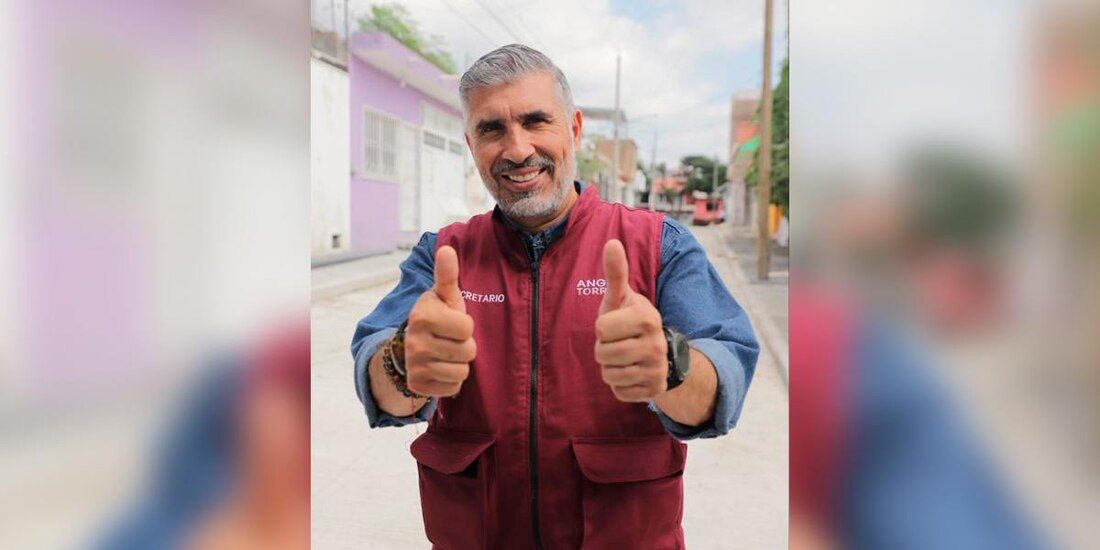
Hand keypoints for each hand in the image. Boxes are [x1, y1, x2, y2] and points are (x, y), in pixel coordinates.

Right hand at [404, 246, 476, 396]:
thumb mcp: (443, 296)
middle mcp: (415, 341)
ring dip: (459, 364)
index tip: (452, 322)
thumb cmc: (437, 318)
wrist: (409, 348)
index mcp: (423, 315)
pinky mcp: (417, 386)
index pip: (467, 327)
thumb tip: (446, 249)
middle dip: (464, 346)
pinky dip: (451, 381)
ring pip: (461, 372)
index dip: (465, 326)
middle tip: (450, 340)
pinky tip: (440, 369)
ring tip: (446, 354)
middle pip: (468, 351)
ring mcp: (414, 365)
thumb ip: (448, 276)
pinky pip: (452, 388)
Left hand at [594, 239, 668, 401]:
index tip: (616, 324)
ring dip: (610, 367)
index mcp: (647, 318)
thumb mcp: (622, 297)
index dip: (602, 327)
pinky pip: (619, 392)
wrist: (661, 351)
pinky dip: (620, 384)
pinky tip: (631, 372)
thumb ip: (616, 273)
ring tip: (623, 357)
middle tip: (618, 343)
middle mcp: (656, 345)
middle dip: (603, 349)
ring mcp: (657, 370)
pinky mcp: (654, 391)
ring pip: (609, 375)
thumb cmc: (630, 320)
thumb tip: (611, 242)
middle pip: (603, 354)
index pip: (601, 329)